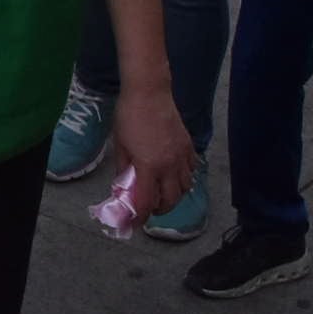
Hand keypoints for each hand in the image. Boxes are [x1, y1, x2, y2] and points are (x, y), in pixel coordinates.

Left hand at [109, 89, 197, 217]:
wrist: (149, 91)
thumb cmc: (129, 116)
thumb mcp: (120, 145)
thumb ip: (123, 170)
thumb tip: (123, 187)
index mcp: (150, 166)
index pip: (147, 202)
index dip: (140, 217)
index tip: (134, 222)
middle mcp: (170, 165)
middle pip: (171, 201)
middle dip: (158, 210)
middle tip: (148, 209)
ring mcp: (182, 156)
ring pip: (185, 188)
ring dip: (173, 196)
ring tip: (161, 194)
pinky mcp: (189, 146)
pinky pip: (192, 171)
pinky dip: (184, 179)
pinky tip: (174, 176)